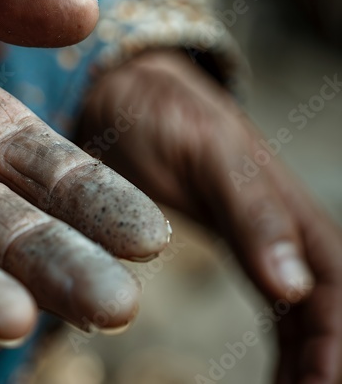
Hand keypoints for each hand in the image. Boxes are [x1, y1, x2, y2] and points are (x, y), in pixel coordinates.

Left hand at [78, 49, 341, 382]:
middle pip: (329, 314)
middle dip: (326, 363)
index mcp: (289, 213)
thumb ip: (251, 211)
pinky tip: (282, 381)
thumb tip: (295, 285)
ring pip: (308, 322)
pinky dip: (286, 354)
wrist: (125, 91)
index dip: (333, 346)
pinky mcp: (240, 251)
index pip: (334, 293)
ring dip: (308, 367)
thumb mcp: (206, 154)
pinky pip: (280, 314)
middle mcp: (288, 234)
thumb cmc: (162, 114)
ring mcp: (266, 245)